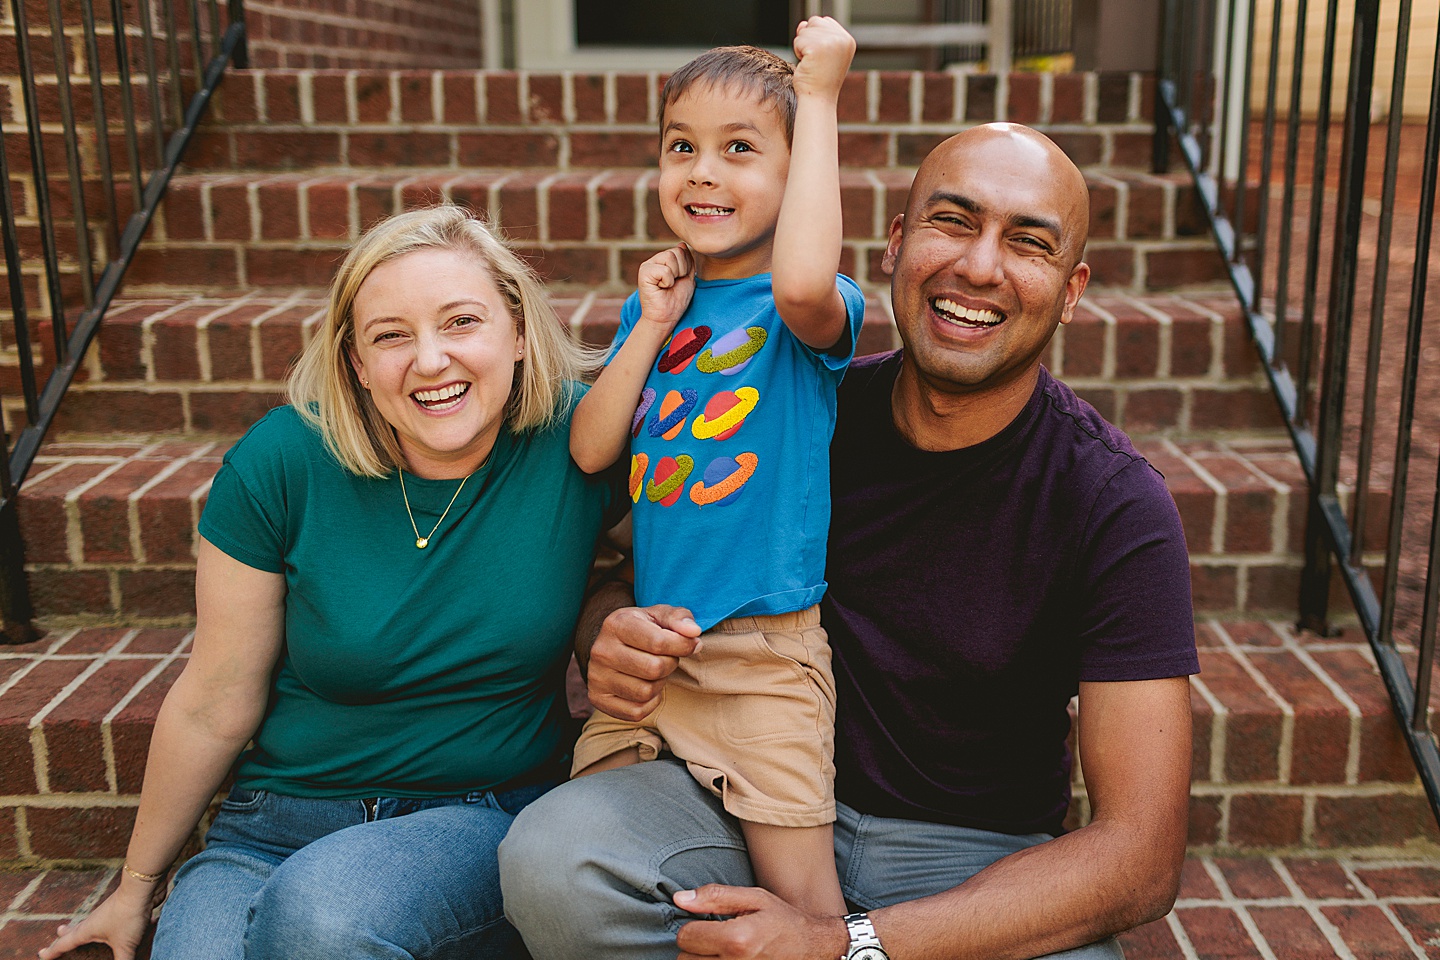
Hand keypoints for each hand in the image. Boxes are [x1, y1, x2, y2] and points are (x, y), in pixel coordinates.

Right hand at [38, 881, 161, 959]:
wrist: (142, 886)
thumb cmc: (128, 915)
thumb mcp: (125, 945)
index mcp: (86, 930)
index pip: (64, 944)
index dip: (52, 951)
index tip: (41, 954)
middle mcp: (94, 920)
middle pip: (75, 929)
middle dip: (66, 934)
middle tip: (58, 932)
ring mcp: (107, 912)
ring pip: (92, 922)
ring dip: (86, 926)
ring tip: (83, 929)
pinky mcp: (121, 908)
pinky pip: (110, 917)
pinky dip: (108, 922)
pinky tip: (117, 923)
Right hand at [586, 604, 700, 720]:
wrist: (610, 645)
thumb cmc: (641, 629)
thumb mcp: (658, 615)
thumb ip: (679, 618)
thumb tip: (693, 632)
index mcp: (616, 624)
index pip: (658, 642)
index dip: (683, 646)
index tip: (691, 644)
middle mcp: (602, 651)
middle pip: (654, 669)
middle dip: (671, 664)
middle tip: (668, 658)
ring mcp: (597, 677)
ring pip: (646, 692)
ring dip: (659, 683)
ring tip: (654, 671)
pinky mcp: (598, 699)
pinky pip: (637, 712)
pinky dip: (649, 702)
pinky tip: (645, 685)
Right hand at [637, 244, 695, 332]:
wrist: (665, 318)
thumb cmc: (676, 301)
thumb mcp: (688, 278)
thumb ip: (687, 261)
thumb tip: (682, 244)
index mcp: (664, 261)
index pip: (682, 250)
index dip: (687, 267)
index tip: (680, 280)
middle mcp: (655, 260)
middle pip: (677, 252)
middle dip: (681, 270)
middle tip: (673, 284)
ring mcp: (648, 265)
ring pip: (670, 257)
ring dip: (674, 276)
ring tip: (667, 285)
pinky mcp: (643, 272)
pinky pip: (664, 270)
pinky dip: (667, 282)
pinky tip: (660, 288)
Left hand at [673, 885, 848, 959]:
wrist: (813, 950)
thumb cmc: (784, 922)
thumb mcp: (754, 899)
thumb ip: (715, 897)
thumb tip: (680, 898)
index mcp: (736, 939)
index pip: (685, 937)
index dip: (692, 926)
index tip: (707, 923)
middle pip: (685, 959)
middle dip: (696, 946)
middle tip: (716, 938)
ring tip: (723, 950)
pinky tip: (727, 959)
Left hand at [792, 16, 855, 100]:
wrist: (819, 99)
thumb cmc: (820, 79)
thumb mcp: (823, 53)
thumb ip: (817, 35)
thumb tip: (803, 24)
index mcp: (848, 40)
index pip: (825, 21)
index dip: (817, 37)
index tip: (821, 56)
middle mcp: (842, 39)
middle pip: (814, 21)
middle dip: (809, 39)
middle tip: (815, 60)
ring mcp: (831, 42)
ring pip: (805, 30)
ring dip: (802, 46)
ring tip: (812, 62)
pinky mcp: (817, 47)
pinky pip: (798, 40)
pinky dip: (798, 52)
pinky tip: (807, 64)